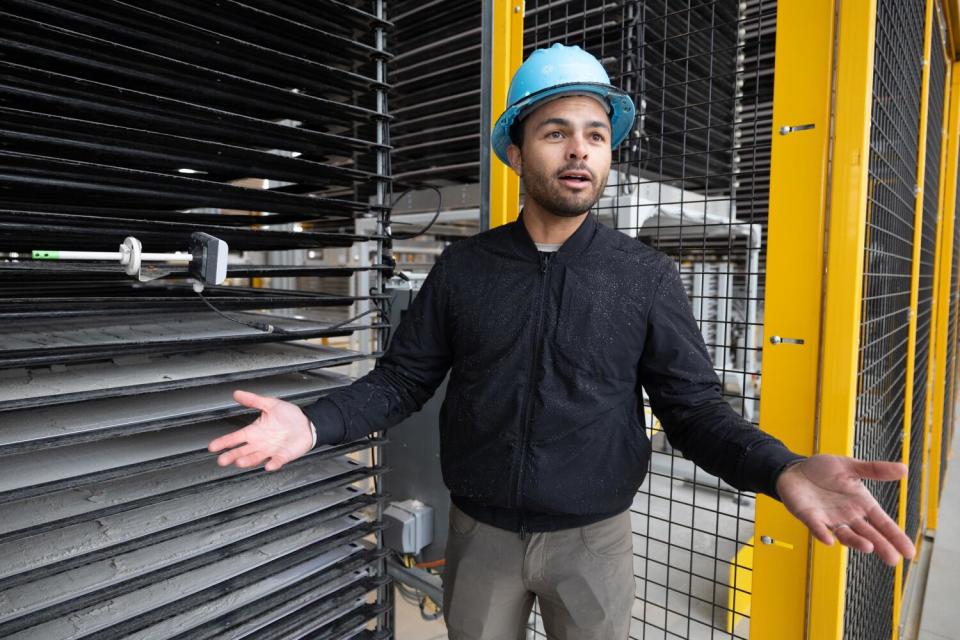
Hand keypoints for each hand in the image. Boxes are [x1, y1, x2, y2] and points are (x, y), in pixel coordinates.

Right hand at [208, 390, 313, 471]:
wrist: (307, 423)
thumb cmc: (289, 416)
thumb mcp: (270, 404)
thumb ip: (253, 400)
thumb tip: (237, 393)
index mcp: (254, 431)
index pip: (235, 437)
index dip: (224, 442)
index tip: (213, 446)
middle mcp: (260, 443)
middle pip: (242, 451)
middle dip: (232, 455)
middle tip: (222, 460)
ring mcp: (271, 451)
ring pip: (256, 457)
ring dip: (248, 460)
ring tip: (240, 462)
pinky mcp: (283, 455)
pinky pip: (277, 461)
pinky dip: (273, 464)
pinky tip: (269, 465)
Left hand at [776, 454, 915, 565]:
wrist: (794, 469)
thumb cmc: (822, 470)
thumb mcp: (850, 466)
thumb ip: (874, 470)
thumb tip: (904, 468)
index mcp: (861, 504)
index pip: (883, 523)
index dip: (896, 537)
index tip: (909, 552)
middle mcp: (848, 516)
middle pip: (868, 534)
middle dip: (881, 546)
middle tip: (893, 559)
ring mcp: (829, 519)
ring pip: (846, 535)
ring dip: (856, 542)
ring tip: (869, 547)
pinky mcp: (810, 518)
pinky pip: (817, 528)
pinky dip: (823, 534)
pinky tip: (829, 540)